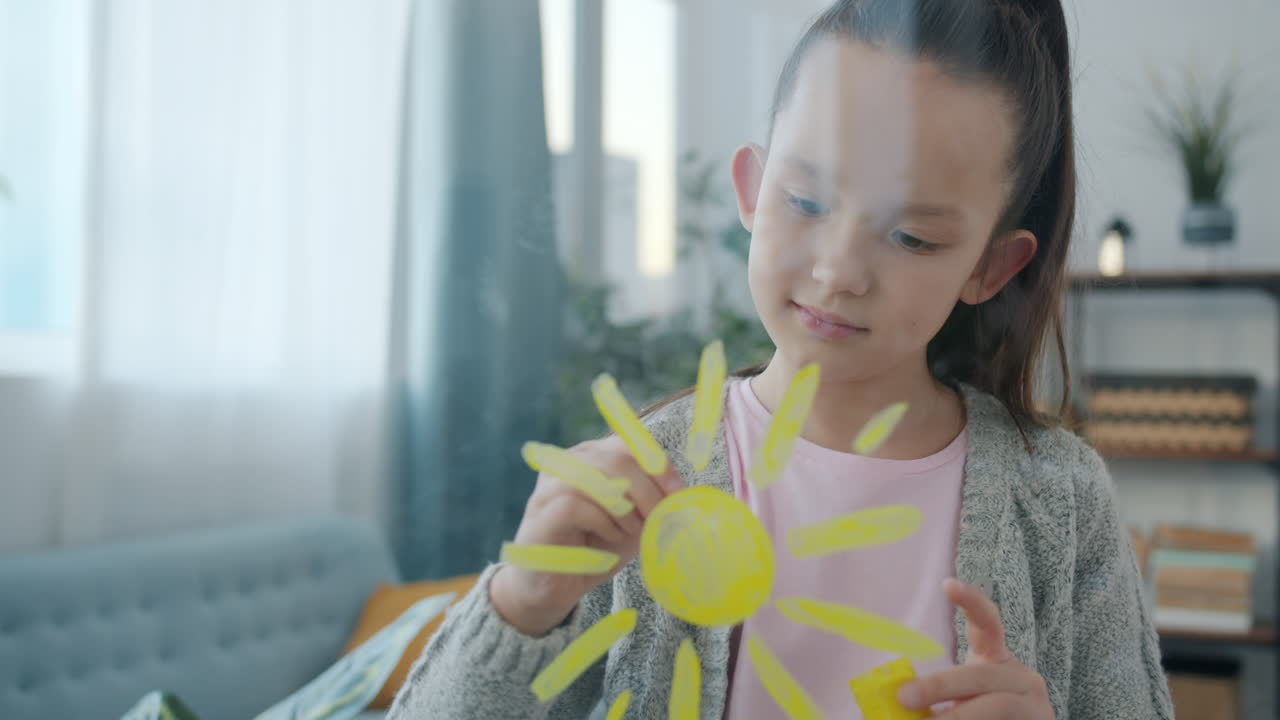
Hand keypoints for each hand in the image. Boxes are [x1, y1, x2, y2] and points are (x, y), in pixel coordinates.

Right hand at [490, 435, 682, 635]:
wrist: (553, 587)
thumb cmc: (595, 549)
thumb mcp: (633, 520)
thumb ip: (653, 503)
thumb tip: (686, 496)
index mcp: (591, 456)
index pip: (629, 444)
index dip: (658, 466)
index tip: (678, 495)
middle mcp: (567, 462)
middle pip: (617, 459)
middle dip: (648, 491)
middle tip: (658, 520)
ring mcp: (550, 485)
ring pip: (597, 478)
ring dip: (625, 509)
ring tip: (630, 532)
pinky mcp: (541, 512)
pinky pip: (577, 505)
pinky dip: (603, 524)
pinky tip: (608, 539)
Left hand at [897, 579, 1052, 718]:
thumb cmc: (983, 714)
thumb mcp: (963, 696)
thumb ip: (937, 692)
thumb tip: (897, 695)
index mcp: (998, 660)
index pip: (988, 623)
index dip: (971, 601)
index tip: (948, 584)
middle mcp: (1023, 678)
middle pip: (981, 676)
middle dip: (940, 687)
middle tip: (904, 698)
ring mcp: (1037, 707)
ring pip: (995, 708)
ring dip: (956, 717)